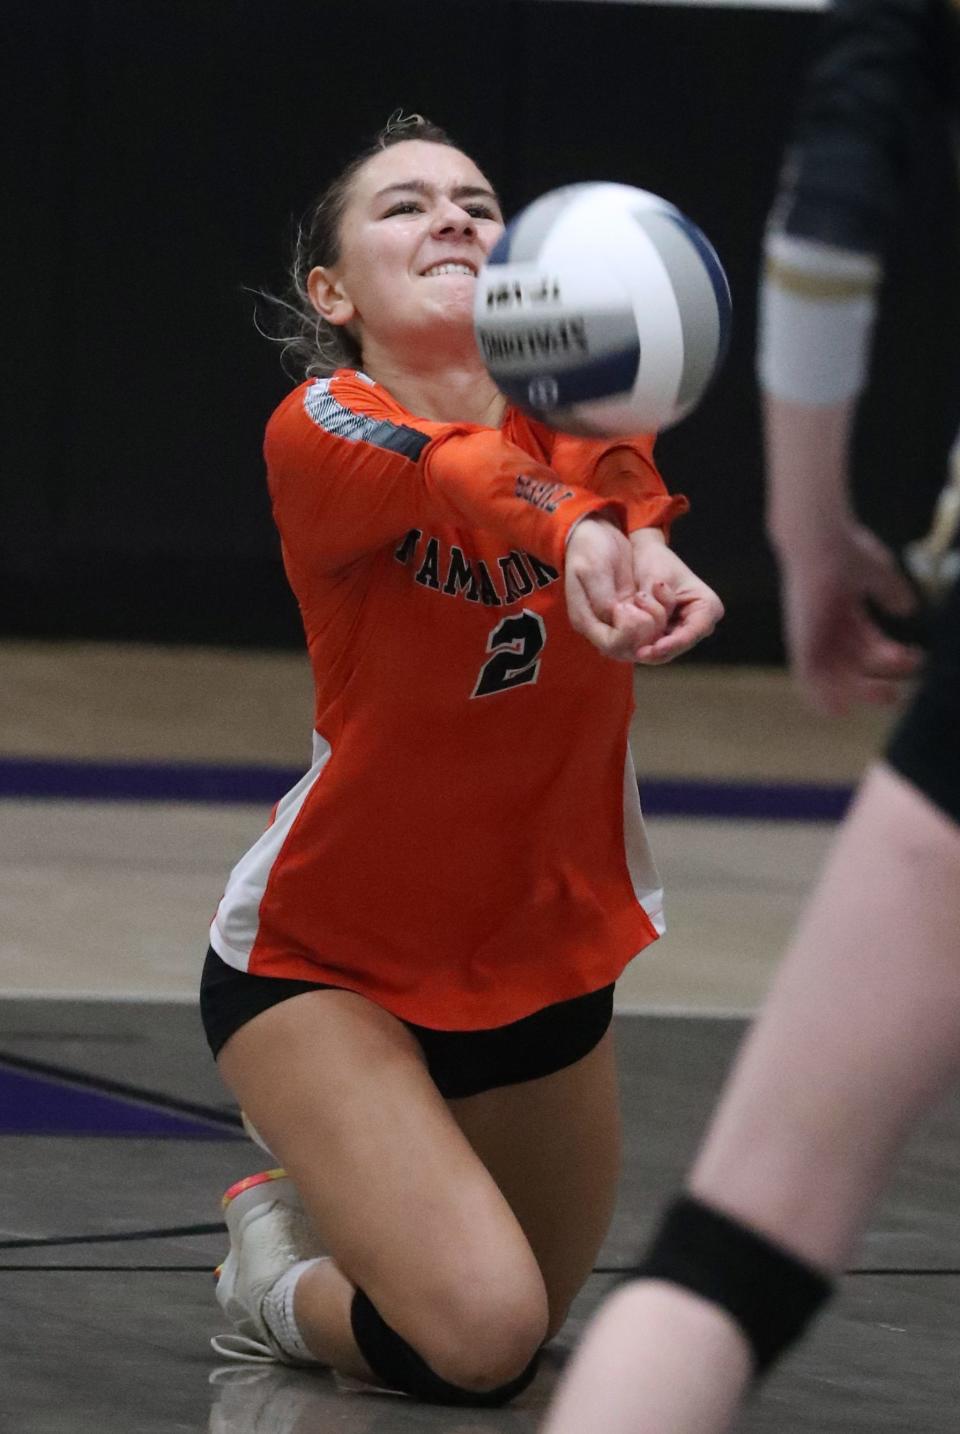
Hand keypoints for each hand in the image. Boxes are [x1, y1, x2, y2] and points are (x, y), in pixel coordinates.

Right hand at [565, 517, 667, 659]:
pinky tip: (657, 598)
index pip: (613, 644)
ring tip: (651, 597)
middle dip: (647, 630)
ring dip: (654, 624)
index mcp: (586, 620)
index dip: (631, 632)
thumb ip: (603, 599)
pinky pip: (646, 629)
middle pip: (629, 649)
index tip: (635, 603)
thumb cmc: (589, 549)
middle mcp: (600, 627)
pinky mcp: (627, 613)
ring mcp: (614, 622)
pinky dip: (656, 618)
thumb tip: (616, 618)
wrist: (593, 533)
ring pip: (641, 642)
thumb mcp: (593, 570)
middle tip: (646, 599)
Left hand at [627, 528, 724, 663]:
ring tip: (633, 650)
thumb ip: (654, 608)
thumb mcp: (656, 581)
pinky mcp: (669, 632)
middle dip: (660, 651)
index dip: (674, 643)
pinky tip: (631, 648)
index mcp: (707, 606)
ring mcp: (685, 629)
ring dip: (650, 650)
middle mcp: (701, 622)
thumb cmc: (655, 561)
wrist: (646, 555)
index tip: (656, 648)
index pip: (692, 631)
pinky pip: (658, 644)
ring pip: (669, 649)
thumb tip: (648, 634)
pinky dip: (645, 645)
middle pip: (681, 644)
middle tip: (639, 655)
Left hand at [779, 519, 922, 714]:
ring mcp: (812, 633)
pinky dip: (821, 695)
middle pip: (852, 664)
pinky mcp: (801, 639)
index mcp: (842, 611)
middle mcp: (825, 626)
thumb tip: (907, 610)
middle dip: (875, 681)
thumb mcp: (876, 572)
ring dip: (859, 689)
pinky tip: (842, 709)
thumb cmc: (845, 548)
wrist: (820, 538)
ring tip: (887, 697)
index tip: (916, 658)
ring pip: (834, 674)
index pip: (867, 643)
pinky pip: (807, 676)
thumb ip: (890, 591)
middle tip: (897, 695)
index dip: (890, 657)